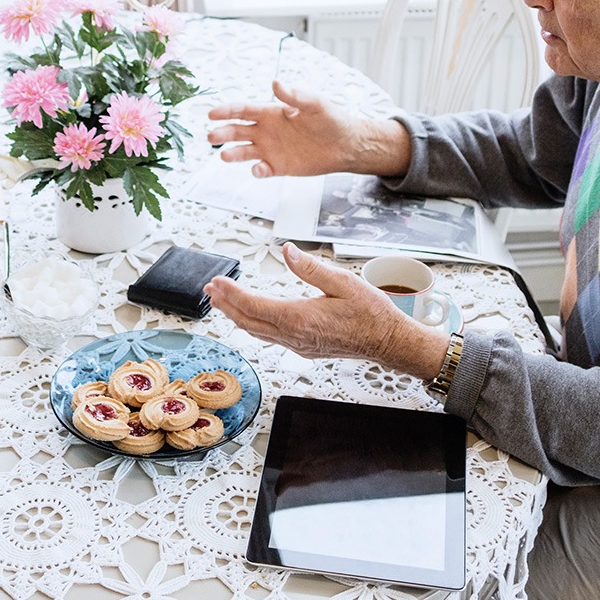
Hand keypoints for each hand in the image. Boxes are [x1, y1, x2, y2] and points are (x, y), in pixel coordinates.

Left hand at [204, 243, 446, 378]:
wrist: (389, 342)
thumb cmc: (371, 313)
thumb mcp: (343, 282)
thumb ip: (311, 267)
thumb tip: (287, 250)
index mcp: (300, 318)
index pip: (254, 306)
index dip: (232, 293)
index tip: (217, 280)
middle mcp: (294, 336)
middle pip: (248, 322)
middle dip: (226, 304)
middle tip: (210, 289)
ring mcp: (298, 345)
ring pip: (257, 332)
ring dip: (237, 315)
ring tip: (222, 301)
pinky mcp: (304, 348)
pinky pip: (271, 338)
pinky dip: (254, 325)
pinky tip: (251, 317)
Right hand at [205, 82, 411, 178]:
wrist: (346, 145)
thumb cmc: (332, 120)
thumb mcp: (315, 104)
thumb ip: (294, 96)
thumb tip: (275, 83)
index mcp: (272, 113)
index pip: (243, 110)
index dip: (227, 111)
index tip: (212, 113)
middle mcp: (267, 131)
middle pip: (238, 131)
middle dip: (223, 133)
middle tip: (211, 136)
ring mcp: (271, 149)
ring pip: (244, 152)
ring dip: (233, 153)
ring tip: (224, 156)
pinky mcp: (279, 167)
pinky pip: (262, 170)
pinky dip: (257, 171)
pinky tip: (258, 169)